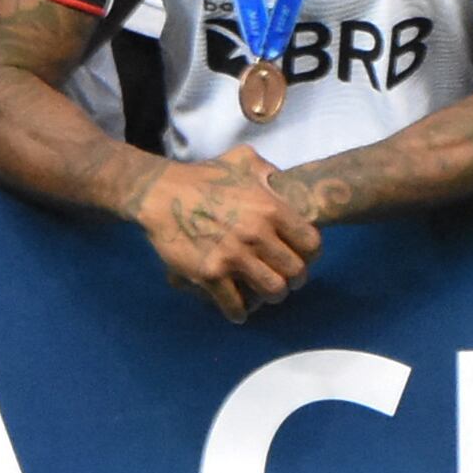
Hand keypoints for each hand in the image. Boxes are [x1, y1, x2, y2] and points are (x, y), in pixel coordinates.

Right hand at [138, 147, 321, 321]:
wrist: (161, 194)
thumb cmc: (204, 176)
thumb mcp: (245, 160)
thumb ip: (270, 171)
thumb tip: (286, 182)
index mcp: (271, 208)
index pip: (311, 243)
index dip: (310, 253)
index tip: (303, 256)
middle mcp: (257, 235)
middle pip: (295, 271)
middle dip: (295, 278)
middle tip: (288, 279)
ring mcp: (232, 257)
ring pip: (272, 290)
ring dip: (271, 296)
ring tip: (266, 293)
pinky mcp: (209, 274)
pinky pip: (234, 304)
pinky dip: (240, 312)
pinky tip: (239, 310)